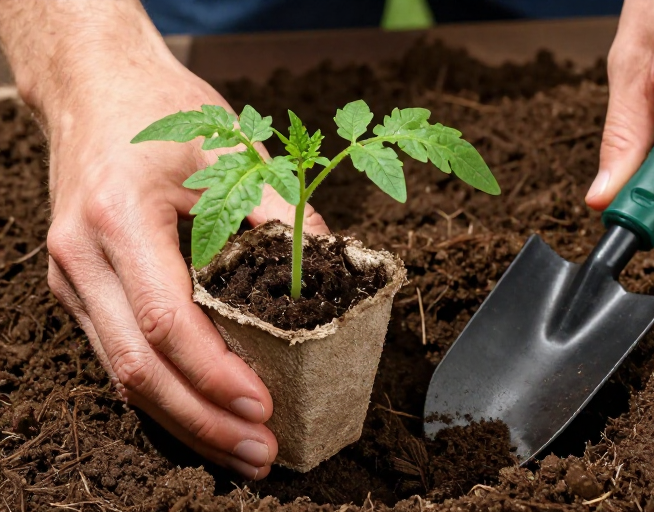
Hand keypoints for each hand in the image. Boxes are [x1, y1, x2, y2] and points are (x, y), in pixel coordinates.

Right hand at [44, 60, 327, 478]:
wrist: (94, 86)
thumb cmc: (161, 110)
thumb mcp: (230, 148)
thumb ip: (280, 211)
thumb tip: (334, 269)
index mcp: (119, 218)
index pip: (168, 320)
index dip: (216, 373)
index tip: (264, 404)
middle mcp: (82, 258)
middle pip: (139, 368)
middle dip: (203, 421)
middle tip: (260, 453)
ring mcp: (72, 279)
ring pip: (122, 375)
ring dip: (183, 421)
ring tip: (241, 451)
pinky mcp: (80, 289)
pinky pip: (119, 356)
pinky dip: (164, 394)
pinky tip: (203, 414)